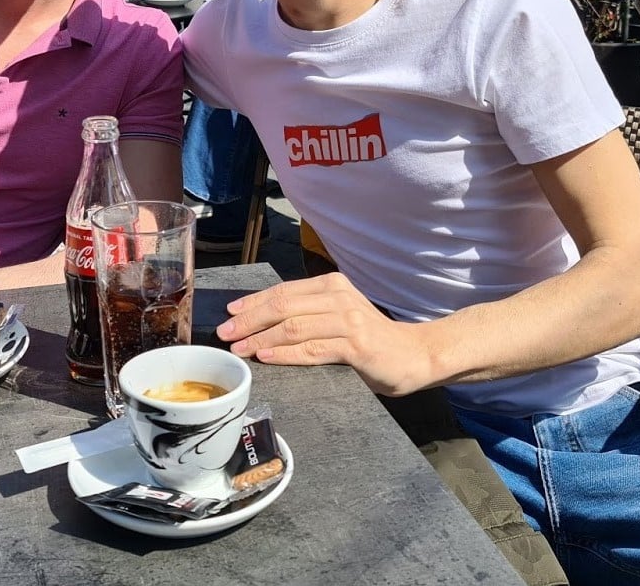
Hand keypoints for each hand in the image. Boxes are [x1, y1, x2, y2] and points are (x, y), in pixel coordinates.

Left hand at [216, 273, 429, 395]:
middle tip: (225, 332)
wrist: (414, 354)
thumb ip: (308, 314)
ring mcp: (348, 320)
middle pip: (283, 305)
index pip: (283, 290)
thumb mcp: (337, 316)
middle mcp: (338, 296)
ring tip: (239, 347)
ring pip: (293, 326)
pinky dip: (285, 353)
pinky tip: (266, 356)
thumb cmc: (370, 339)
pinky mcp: (356, 345)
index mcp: (331, 284)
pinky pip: (312, 348)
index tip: (229, 313)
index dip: (253, 302)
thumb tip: (262, 322)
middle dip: (249, 319)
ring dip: (261, 337)